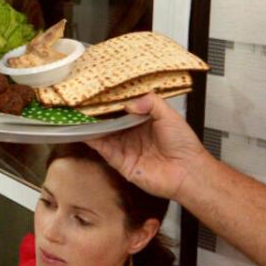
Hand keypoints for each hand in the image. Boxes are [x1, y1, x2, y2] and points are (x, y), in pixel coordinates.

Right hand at [85, 93, 210, 201]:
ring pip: (103, 134)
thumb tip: (129, 102)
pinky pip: (103, 149)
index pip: (123, 109)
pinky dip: (93, 140)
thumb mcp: (169, 115)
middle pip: (110, 121)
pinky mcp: (120, 162)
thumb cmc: (184, 145)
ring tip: (78, 114)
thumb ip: (150, 102)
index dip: (113, 102)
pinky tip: (84, 131)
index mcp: (144, 121)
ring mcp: (125, 148)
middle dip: (98, 113)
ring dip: (91, 126)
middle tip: (84, 101)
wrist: (187, 172)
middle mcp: (132, 134)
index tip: (100, 93)